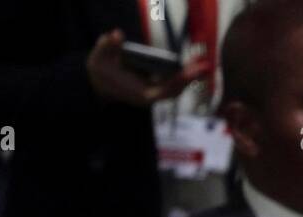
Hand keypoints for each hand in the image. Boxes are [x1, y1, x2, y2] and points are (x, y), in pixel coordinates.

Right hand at [86, 29, 211, 107]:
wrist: (99, 84)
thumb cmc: (99, 72)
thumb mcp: (98, 58)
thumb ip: (107, 46)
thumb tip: (117, 35)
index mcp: (140, 94)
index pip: (163, 91)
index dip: (177, 83)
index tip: (189, 74)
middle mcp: (151, 96)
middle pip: (176, 90)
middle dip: (190, 78)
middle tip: (204, 65)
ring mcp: (155, 92)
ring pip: (177, 87)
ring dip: (191, 76)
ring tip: (203, 63)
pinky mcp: (157, 86)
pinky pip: (174, 82)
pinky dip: (184, 73)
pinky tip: (194, 63)